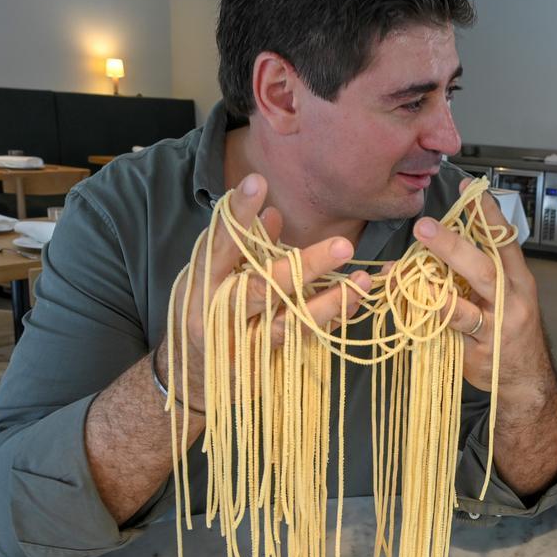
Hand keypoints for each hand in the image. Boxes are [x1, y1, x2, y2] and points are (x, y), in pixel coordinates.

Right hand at [159, 173, 371, 411]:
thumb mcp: (216, 276)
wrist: (195, 374)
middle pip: (263, 286)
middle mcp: (219, 312)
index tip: (257, 182)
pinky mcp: (262, 364)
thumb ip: (245, 248)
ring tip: (362, 282)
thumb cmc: (210, 310)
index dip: (239, 213)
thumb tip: (273, 213)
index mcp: (204, 281)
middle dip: (306, 266)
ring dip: (330, 302)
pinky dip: (329, 321)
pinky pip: (301, 340)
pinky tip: (353, 304)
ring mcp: (241, 342)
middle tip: (344, 245)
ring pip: (288, 321)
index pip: (222, 242)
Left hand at [413, 179, 552, 403]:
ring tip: (412, 263)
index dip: (488, 213)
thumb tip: (433, 247)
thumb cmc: (507, 331)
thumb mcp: (502, 297)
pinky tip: (417, 301)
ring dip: (438, 276)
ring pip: (469, 297)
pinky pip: (455, 327)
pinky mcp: (482, 349)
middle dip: (453, 243)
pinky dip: (435, 312)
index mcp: (518, 279)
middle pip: (485, 265)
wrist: (525, 380)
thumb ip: (474, 275)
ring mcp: (498, 325)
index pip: (505, 239)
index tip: (470, 188)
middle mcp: (513, 298)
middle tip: (423, 226)